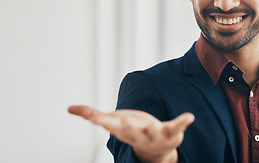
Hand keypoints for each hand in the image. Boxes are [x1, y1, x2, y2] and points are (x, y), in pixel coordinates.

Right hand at [68, 105, 194, 162]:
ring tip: (155, 125)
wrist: (155, 149)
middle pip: (132, 132)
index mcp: (123, 130)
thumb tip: (69, 109)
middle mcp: (138, 135)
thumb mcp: (112, 122)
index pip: (109, 126)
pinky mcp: (171, 132)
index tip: (92, 116)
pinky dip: (183, 122)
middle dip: (129, 128)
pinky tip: (189, 117)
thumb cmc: (132, 131)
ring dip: (154, 129)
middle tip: (124, 121)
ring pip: (154, 132)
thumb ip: (91, 115)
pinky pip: (177, 126)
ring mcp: (155, 135)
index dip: (100, 121)